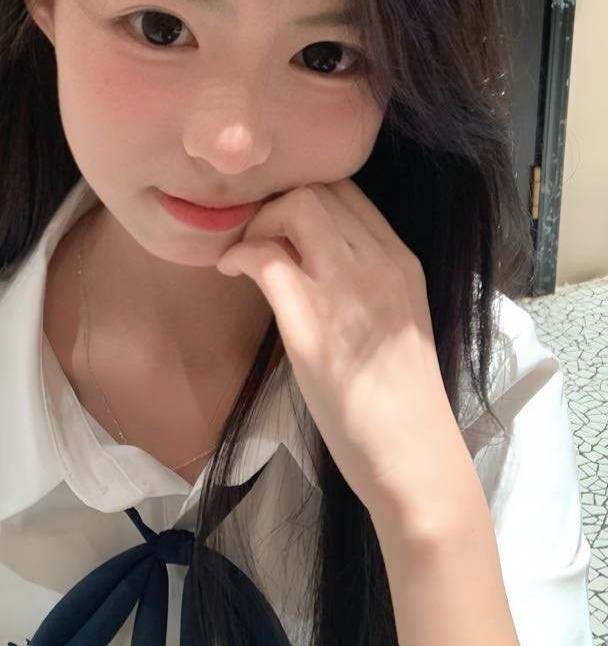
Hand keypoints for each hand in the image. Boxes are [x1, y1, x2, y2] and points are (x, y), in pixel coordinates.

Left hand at [215, 179, 465, 522]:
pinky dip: (240, 255)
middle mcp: (378, 264)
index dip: (306, 192)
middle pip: (317, 190)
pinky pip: (266, 260)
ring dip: (258, 222)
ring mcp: (346, 293)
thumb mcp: (397, 315)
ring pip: (294, 209)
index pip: (348, 189)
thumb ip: (366, 277)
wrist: (415, 457)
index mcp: (401, 260)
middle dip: (277, 203)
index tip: (283, 221)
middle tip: (259, 235)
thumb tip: (313, 253)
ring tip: (246, 252)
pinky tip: (231, 271)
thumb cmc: (402, 396)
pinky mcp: (311, 330)